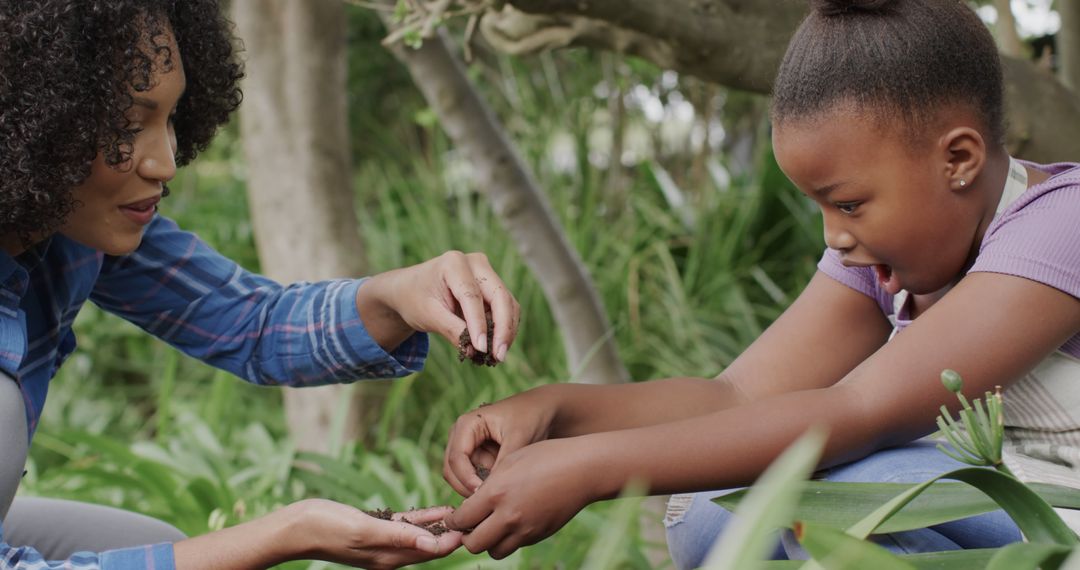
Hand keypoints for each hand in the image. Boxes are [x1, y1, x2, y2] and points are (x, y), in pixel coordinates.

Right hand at [295, 499, 462, 568]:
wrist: (296, 527)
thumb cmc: (326, 527)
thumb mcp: (364, 529)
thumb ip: (399, 536)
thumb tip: (434, 544)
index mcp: (389, 557)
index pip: (432, 551)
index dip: (454, 539)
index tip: (476, 525)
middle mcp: (389, 554)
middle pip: (430, 546)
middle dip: (453, 534)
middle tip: (478, 517)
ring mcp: (382, 544)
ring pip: (421, 536)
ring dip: (441, 526)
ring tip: (464, 513)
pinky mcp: (374, 531)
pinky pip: (405, 527)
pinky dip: (423, 520)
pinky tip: (436, 512)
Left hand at [357, 251, 519, 358]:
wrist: (410, 289)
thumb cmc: (415, 298)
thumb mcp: (428, 315)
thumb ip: (452, 330)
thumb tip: (476, 351)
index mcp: (454, 263)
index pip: (472, 296)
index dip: (479, 324)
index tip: (482, 349)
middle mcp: (476, 264)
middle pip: (499, 297)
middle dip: (502, 329)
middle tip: (499, 356)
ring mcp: (487, 274)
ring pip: (508, 304)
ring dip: (506, 332)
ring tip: (497, 357)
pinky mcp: (492, 288)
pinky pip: (505, 309)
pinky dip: (503, 329)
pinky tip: (495, 348)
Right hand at [443, 386, 560, 495]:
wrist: (546, 411)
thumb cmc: (532, 418)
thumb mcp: (519, 440)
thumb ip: (502, 465)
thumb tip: (488, 492)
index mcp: (466, 425)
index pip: (456, 459)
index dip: (466, 480)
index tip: (485, 495)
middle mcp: (460, 436)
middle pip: (451, 471)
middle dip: (468, 488)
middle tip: (490, 502)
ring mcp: (467, 448)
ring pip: (460, 479)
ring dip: (477, 487)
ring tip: (502, 493)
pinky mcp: (477, 459)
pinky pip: (473, 479)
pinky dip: (485, 486)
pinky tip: (504, 490)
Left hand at [444, 439, 595, 559]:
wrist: (583, 469)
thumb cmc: (545, 457)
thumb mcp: (509, 462)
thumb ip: (487, 486)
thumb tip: (470, 506)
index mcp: (496, 493)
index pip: (462, 519)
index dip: (453, 520)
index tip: (454, 517)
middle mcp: (509, 516)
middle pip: (474, 543)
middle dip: (468, 536)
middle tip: (470, 525)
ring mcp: (526, 529)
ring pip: (494, 551)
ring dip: (488, 542)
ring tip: (491, 525)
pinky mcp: (539, 535)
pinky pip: (515, 546)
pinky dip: (508, 539)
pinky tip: (512, 522)